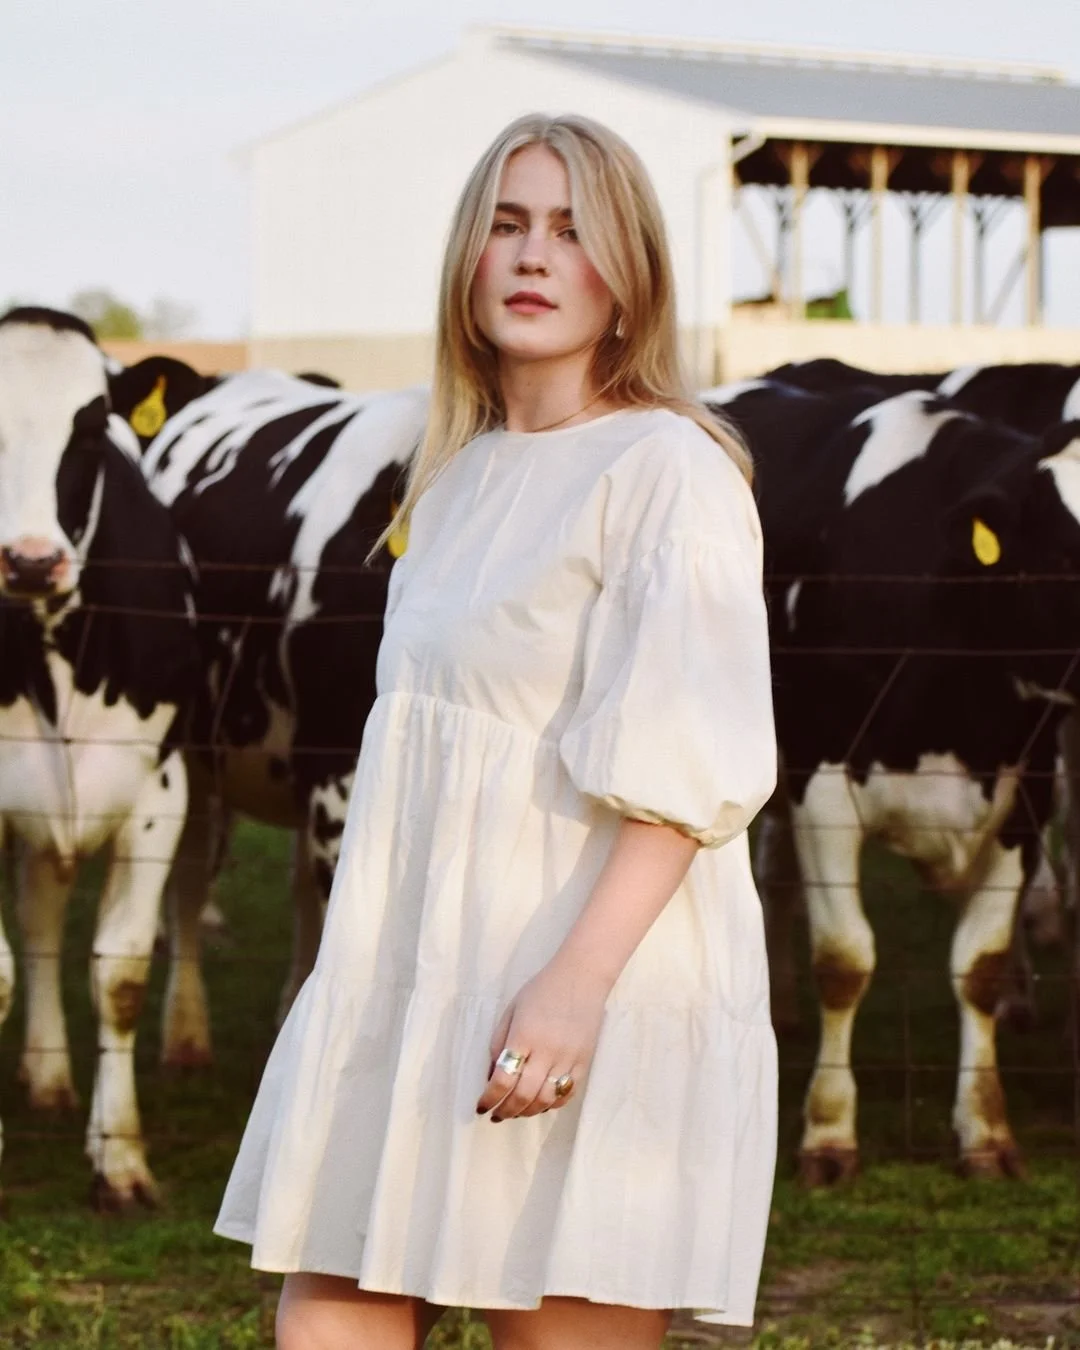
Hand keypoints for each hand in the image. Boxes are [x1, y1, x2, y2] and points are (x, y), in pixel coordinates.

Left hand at [475, 957, 610, 1120]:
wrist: (582, 977)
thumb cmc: (541, 990)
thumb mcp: (511, 1010)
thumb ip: (498, 1043)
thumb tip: (491, 1076)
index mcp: (524, 1036)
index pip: (503, 1079)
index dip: (489, 1098)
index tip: (481, 1107)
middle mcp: (547, 1051)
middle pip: (524, 1095)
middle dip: (506, 1111)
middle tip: (497, 1116)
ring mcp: (568, 1059)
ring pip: (546, 1099)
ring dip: (527, 1112)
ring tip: (516, 1112)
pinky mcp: (584, 1062)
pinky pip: (567, 1093)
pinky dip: (552, 1104)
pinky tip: (541, 1104)